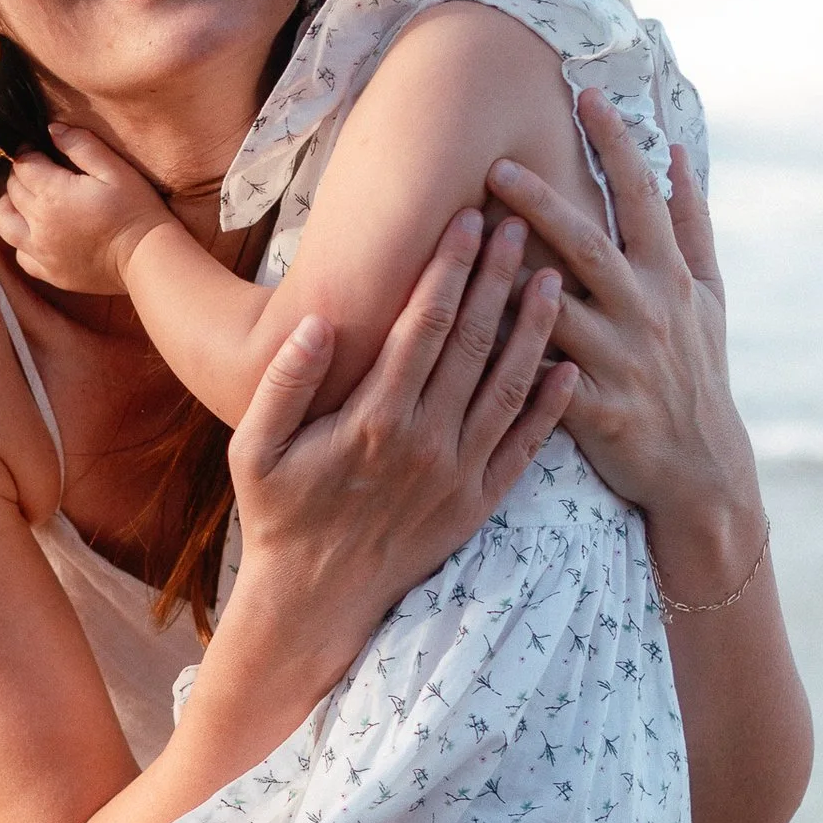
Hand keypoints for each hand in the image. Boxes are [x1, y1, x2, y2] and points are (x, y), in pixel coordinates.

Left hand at [0, 125, 171, 294]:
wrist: (147, 257)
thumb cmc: (136, 209)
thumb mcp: (115, 169)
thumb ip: (81, 145)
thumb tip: (52, 130)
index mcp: (53, 194)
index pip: (23, 165)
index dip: (28, 151)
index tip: (38, 148)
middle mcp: (39, 224)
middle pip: (12, 190)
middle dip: (21, 175)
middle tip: (39, 169)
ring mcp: (41, 252)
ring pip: (4, 223)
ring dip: (9, 206)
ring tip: (26, 199)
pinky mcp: (50, 273)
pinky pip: (20, 255)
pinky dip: (22, 240)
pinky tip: (38, 232)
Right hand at [226, 209, 574, 667]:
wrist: (315, 603)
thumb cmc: (279, 516)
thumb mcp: (253, 450)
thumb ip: (284, 384)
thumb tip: (317, 322)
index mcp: (374, 419)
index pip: (422, 325)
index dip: (448, 268)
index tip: (467, 219)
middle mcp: (426, 443)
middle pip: (474, 343)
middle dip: (497, 277)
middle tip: (519, 222)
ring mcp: (460, 475)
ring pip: (509, 386)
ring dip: (534, 328)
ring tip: (552, 275)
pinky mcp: (480, 503)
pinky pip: (526, 447)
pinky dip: (551, 406)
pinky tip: (568, 365)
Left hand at [489, 93, 765, 600]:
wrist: (702, 470)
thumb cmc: (698, 373)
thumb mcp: (709, 298)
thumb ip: (691, 224)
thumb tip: (676, 154)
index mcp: (671, 279)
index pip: (643, 198)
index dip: (617, 146)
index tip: (586, 95)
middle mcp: (648, 312)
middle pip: (590, 246)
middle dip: (544, 203)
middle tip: (495, 165)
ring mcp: (623, 362)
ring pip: (559, 311)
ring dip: (514, 277)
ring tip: (467, 242)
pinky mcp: (598, 411)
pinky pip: (544, 379)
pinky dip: (511, 357)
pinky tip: (465, 334)